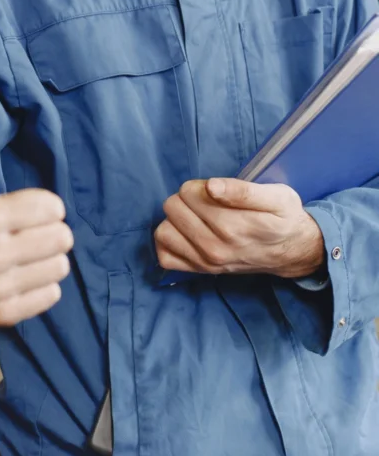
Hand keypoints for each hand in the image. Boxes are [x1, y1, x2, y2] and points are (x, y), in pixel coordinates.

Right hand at [0, 100, 73, 325]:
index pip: (52, 208)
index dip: (44, 205)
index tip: (25, 209)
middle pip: (62, 238)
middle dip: (50, 231)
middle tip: (27, 232)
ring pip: (61, 267)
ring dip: (49, 258)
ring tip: (26, 252)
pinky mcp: (3, 314)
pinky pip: (51, 295)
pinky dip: (42, 284)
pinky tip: (22, 274)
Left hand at [154, 178, 324, 278]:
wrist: (292, 252)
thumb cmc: (284, 219)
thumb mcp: (278, 197)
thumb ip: (243, 190)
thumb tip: (211, 186)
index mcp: (233, 226)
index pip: (189, 192)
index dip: (200, 185)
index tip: (216, 191)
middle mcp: (215, 247)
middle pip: (173, 207)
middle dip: (187, 199)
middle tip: (208, 203)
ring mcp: (205, 262)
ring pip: (164, 230)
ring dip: (176, 220)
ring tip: (196, 217)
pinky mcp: (199, 271)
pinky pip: (165, 256)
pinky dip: (170, 242)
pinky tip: (185, 233)